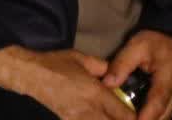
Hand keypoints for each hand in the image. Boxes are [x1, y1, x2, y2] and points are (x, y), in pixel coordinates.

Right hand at [0, 45, 133, 119]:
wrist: (30, 75)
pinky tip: (96, 117)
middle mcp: (90, 111)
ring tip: (112, 116)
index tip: (141, 116)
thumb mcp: (81, 58)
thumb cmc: (55, 64)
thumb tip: (114, 73)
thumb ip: (102, 66)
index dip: (136, 119)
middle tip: (128, 117)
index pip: (125, 115)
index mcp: (96, 94)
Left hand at [104, 31, 171, 119]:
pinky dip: (157, 115)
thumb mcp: (136, 46)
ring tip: (132, 118)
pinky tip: (142, 115)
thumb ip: (122, 64)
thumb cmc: (156, 41)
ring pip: (167, 116)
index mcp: (168, 76)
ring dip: (152, 119)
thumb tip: (107, 84)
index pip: (157, 102)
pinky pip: (169, 111)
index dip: (146, 117)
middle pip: (164, 115)